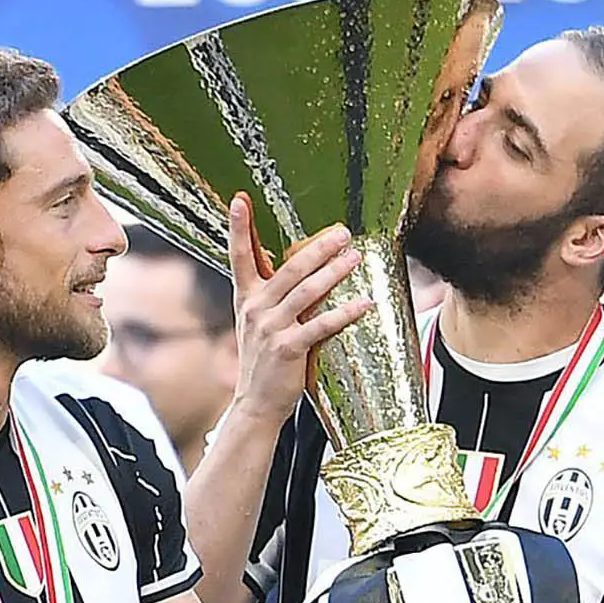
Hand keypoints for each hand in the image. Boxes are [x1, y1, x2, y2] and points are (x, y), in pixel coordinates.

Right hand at [222, 196, 370, 431]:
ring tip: (356, 257)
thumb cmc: (263, 358)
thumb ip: (270, 293)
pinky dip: (345, 312)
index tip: (240, 200)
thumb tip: (297, 263)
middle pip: (289, 269)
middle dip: (317, 247)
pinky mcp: (288, 349)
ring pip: (307, 292)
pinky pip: (321, 324)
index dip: (239, 227)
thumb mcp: (256, 321)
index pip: (239, 256)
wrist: (256, 402)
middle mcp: (255, 309)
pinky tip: (364, 302)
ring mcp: (271, 329)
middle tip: (342, 232)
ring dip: (335, 272)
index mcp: (246, 298)